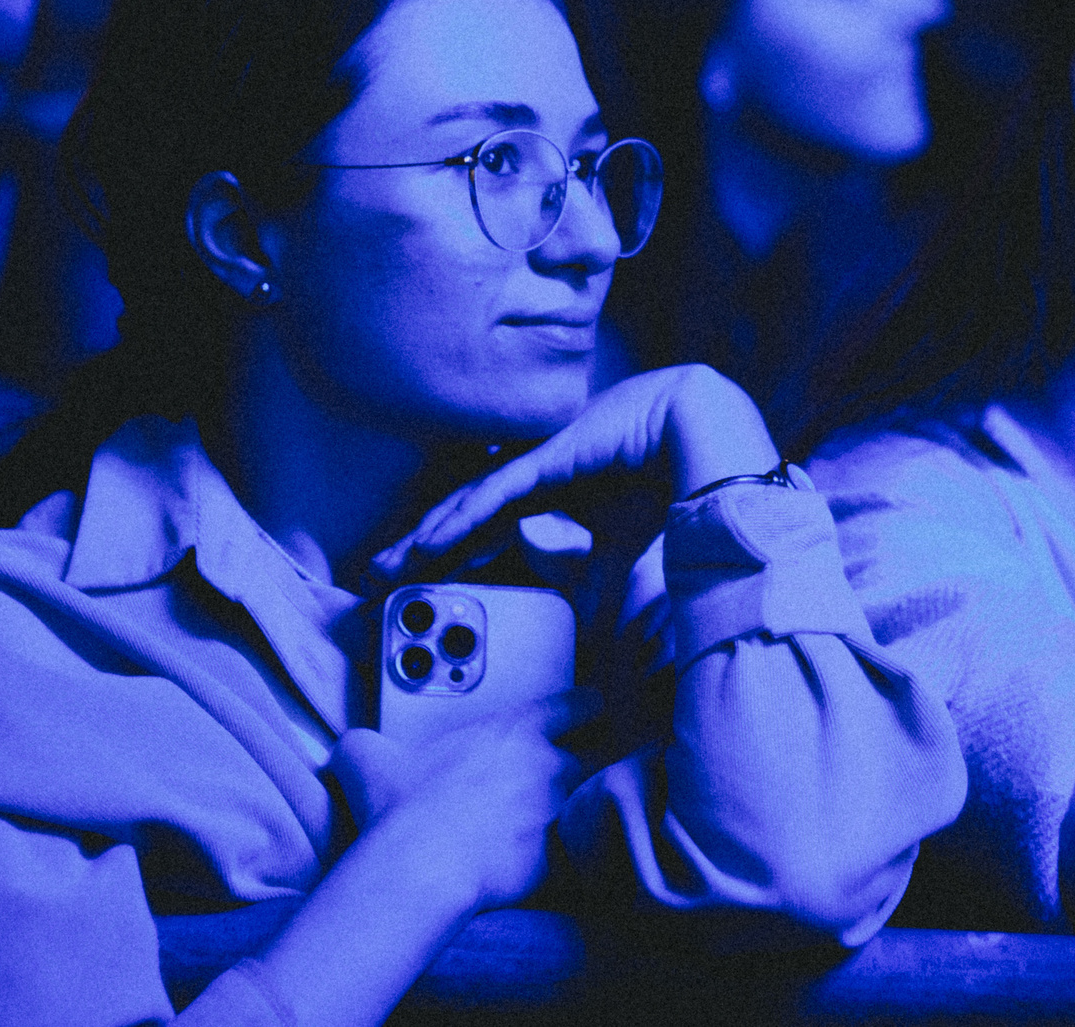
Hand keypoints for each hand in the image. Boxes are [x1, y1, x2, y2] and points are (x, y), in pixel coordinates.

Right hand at [328, 691, 590, 911]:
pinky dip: (569, 858)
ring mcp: (557, 812)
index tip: (587, 716)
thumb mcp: (367, 758)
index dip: (587, 709)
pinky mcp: (557, 859)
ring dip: (582, 808)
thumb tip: (350, 746)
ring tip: (563, 821)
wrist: (420, 866)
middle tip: (575, 774)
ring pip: (592, 802)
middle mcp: (548, 765)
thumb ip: (364, 743)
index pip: (579, 704)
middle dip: (592, 763)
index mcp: (515, 730)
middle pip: (599, 754)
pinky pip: (576, 855)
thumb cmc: (401, 808)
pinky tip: (549, 865)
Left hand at [378, 365, 779, 578]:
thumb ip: (597, 591)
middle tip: (378, 582)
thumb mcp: (618, 551)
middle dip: (419, 552)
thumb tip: (587, 642)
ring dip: (424, 540)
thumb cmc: (662, 478)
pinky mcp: (542, 457)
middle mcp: (529, 476)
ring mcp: (531, 463)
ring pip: (465, 506)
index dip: (453, 558)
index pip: (486, 530)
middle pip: (461, 518)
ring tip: (387, 571)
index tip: (422, 587)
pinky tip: (425, 544)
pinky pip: (489, 495)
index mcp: (546, 492)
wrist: (695, 431)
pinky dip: (456, 522)